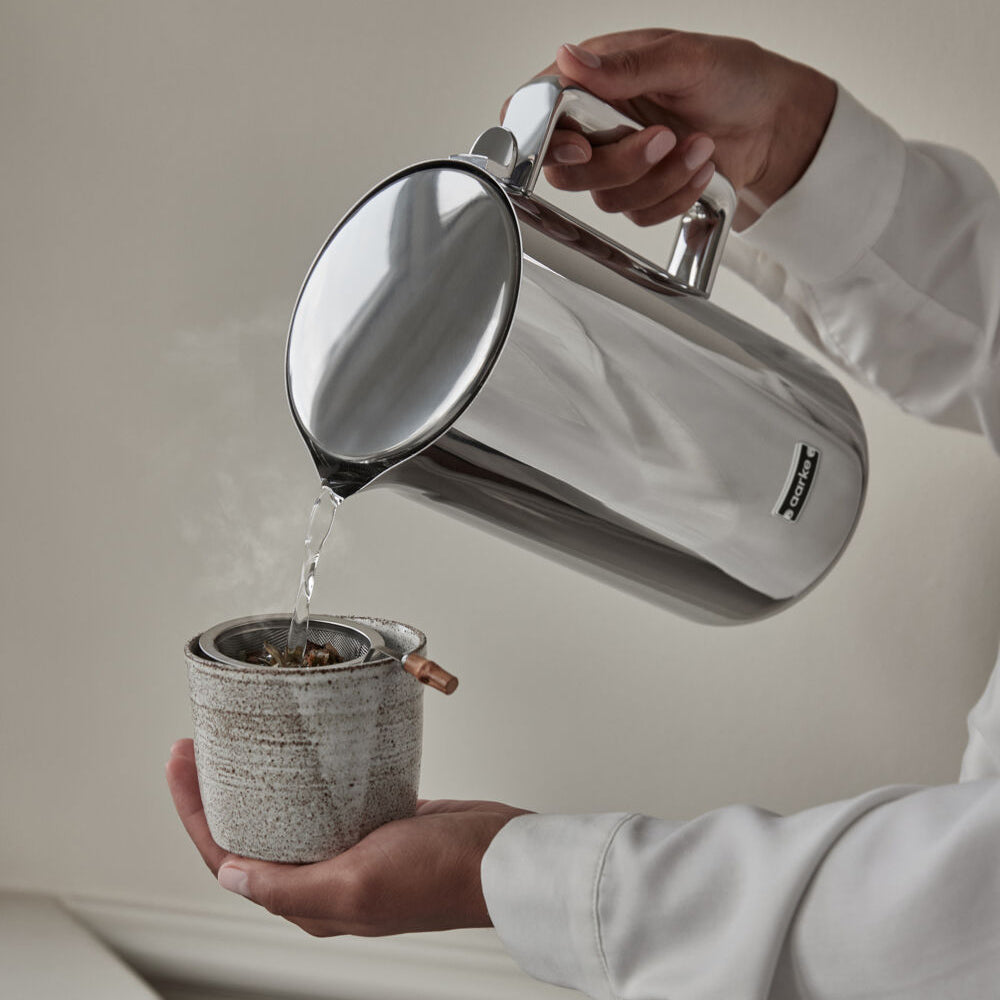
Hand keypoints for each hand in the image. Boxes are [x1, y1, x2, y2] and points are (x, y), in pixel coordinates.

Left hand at [166, 739, 530, 935]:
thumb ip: (290, 886)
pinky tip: (304, 751)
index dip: (196, 813)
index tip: (182, 763)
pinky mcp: (379, 821)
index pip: (230, 859)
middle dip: (216, 791)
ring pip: (288, 814)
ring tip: (239, 742)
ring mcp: (354, 848)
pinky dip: (306, 776)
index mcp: (311, 901)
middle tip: (199, 747)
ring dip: (257, 780)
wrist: (502, 858)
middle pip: (252, 833)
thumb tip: (230, 875)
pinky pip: (329, 799)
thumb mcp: (358, 884)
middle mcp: (326, 878)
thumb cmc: (441, 876)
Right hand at [510, 29, 836, 227]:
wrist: (773, 122)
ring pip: (605, 198)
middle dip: (619, 164)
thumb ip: (624, 65)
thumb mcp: (682, 58)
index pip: (536, 112)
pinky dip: (675, 196)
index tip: (580, 146)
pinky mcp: (642, 194)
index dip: (544, 137)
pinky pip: (639, 215)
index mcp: (593, 80)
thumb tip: (569, 58)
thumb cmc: (733, 77)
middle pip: (566, 170)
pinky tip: (700, 167)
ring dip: (659, 178)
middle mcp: (597, 124)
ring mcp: (617, 163)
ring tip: (698, 145)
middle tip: (663, 138)